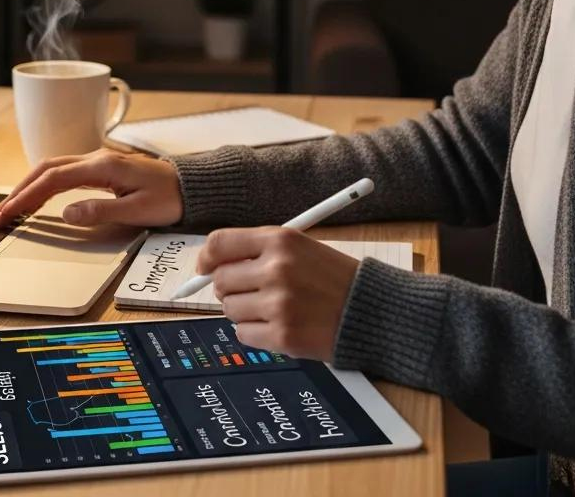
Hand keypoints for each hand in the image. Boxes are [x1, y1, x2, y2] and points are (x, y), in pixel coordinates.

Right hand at [0, 148, 182, 228]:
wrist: (191, 185)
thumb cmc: (169, 198)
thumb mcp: (137, 211)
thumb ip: (100, 211)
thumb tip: (66, 213)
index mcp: (102, 167)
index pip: (53, 179)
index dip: (26, 196)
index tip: (7, 213)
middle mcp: (96, 158)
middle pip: (46, 168)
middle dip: (20, 190)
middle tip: (1, 214)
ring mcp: (99, 161)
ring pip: (54, 168)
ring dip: (31, 185)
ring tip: (14, 207)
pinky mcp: (102, 168)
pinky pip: (66, 172)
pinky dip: (46, 183)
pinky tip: (39, 197)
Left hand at [199, 227, 360, 361]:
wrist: (371, 310)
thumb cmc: (333, 278)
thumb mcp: (298, 248)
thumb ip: (256, 252)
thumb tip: (209, 265)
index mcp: (280, 240)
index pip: (220, 243)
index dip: (206, 257)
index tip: (204, 267)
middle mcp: (276, 268)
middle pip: (220, 279)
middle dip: (229, 288)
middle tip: (251, 292)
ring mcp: (278, 303)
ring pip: (229, 309)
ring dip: (244, 311)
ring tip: (273, 308)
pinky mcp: (283, 335)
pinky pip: (243, 333)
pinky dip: (254, 332)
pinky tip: (278, 325)